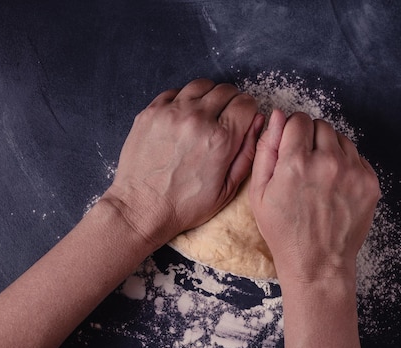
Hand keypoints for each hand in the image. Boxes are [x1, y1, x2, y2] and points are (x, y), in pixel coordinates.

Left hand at [104, 79, 263, 246]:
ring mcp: (171, 113)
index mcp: (221, 139)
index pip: (246, 103)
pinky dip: (183, 100)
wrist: (142, 208)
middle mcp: (197, 120)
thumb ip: (248, 153)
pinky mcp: (151, 113)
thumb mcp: (227, 189)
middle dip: (231, 102)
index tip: (243, 119)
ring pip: (201, 85)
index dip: (248, 111)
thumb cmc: (185, 205)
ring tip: (205, 114)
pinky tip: (183, 118)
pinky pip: (174, 92)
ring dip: (208, 96)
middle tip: (225, 118)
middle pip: (225, 90)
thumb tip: (259, 122)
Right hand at [249, 109, 379, 286]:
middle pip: (321, 125)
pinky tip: (335, 187)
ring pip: (341, 139)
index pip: (298, 119)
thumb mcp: (259, 192)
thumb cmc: (283, 231)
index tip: (290, 147)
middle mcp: (327, 162)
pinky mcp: (370, 184)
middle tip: (304, 164)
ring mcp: (353, 173)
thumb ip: (267, 149)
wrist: (317, 264)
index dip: (291, 132)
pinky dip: (346, 165)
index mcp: (296, 162)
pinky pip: (357, 157)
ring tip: (320, 176)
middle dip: (310, 138)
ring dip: (329, 149)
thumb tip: (277, 116)